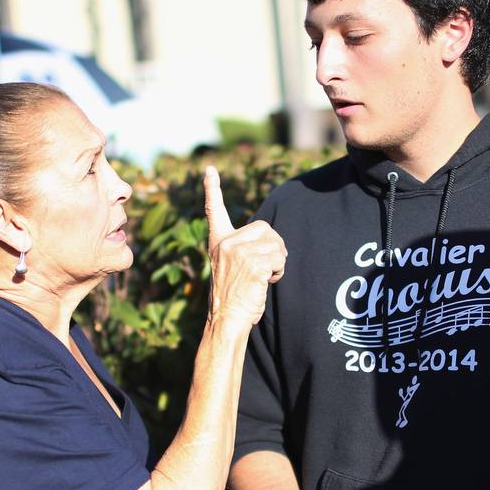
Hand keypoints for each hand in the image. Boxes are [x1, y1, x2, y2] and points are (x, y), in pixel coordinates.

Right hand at [204, 165, 285, 326]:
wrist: (227, 319)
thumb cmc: (233, 298)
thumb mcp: (231, 267)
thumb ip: (243, 249)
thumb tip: (271, 240)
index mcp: (218, 242)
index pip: (214, 210)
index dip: (213, 189)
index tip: (210, 169)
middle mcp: (226, 243)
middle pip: (266, 228)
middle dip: (274, 246)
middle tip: (265, 267)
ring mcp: (238, 252)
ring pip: (275, 243)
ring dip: (278, 261)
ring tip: (263, 277)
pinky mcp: (252, 262)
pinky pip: (279, 257)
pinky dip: (280, 270)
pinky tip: (266, 282)